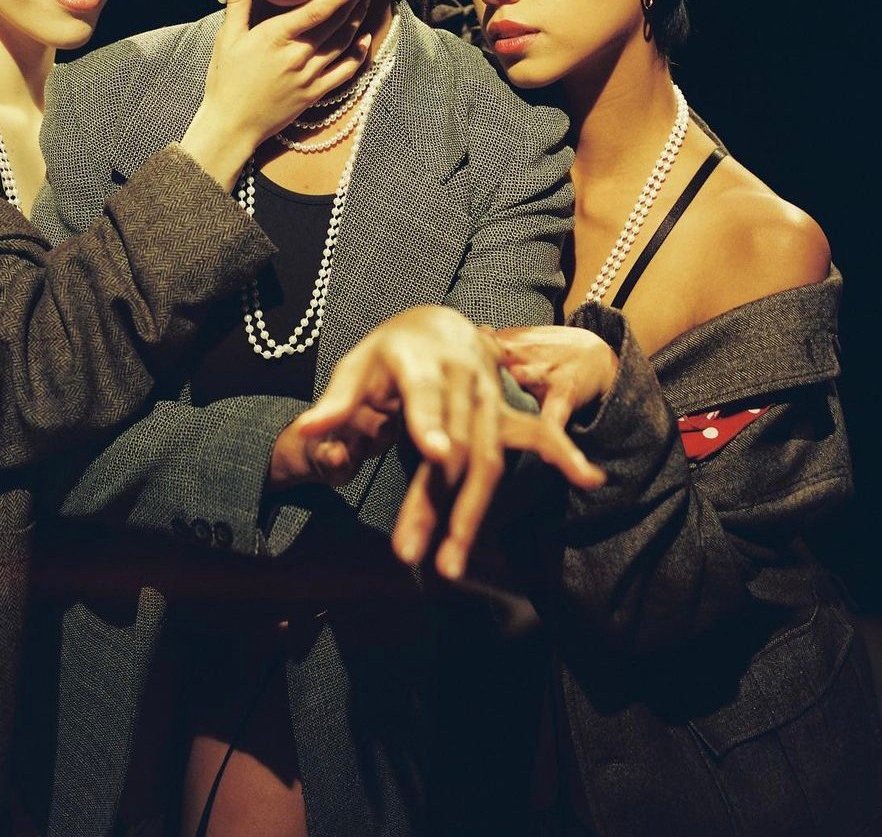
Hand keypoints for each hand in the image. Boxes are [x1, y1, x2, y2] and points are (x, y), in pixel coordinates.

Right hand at [179, 0, 375, 188]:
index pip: (319, 9)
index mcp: (276, 37)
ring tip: (365, 1)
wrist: (231, 125)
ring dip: (358, 21)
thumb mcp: (227, 37)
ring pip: (344, 44)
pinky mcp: (315, 94)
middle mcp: (298, 55)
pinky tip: (365, 40)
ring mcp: (309, 76)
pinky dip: (358, 54)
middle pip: (337, 23)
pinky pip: (345, 72)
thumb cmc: (225, 80)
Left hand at [294, 307, 605, 579]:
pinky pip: (535, 437)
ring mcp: (490, 397)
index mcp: (421, 361)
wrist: (437, 324)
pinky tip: (588, 478)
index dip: (431, 424)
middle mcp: (462, 378)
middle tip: (410, 554)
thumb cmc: (390, 352)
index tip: (435, 455)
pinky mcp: (505, 414)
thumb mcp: (357, 368)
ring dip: (470, 515)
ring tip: (449, 566)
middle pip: (454, 448)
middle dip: (436, 504)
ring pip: (486, 460)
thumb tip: (303, 431)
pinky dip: (564, 454)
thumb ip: (335, 405)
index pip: (426, 396)